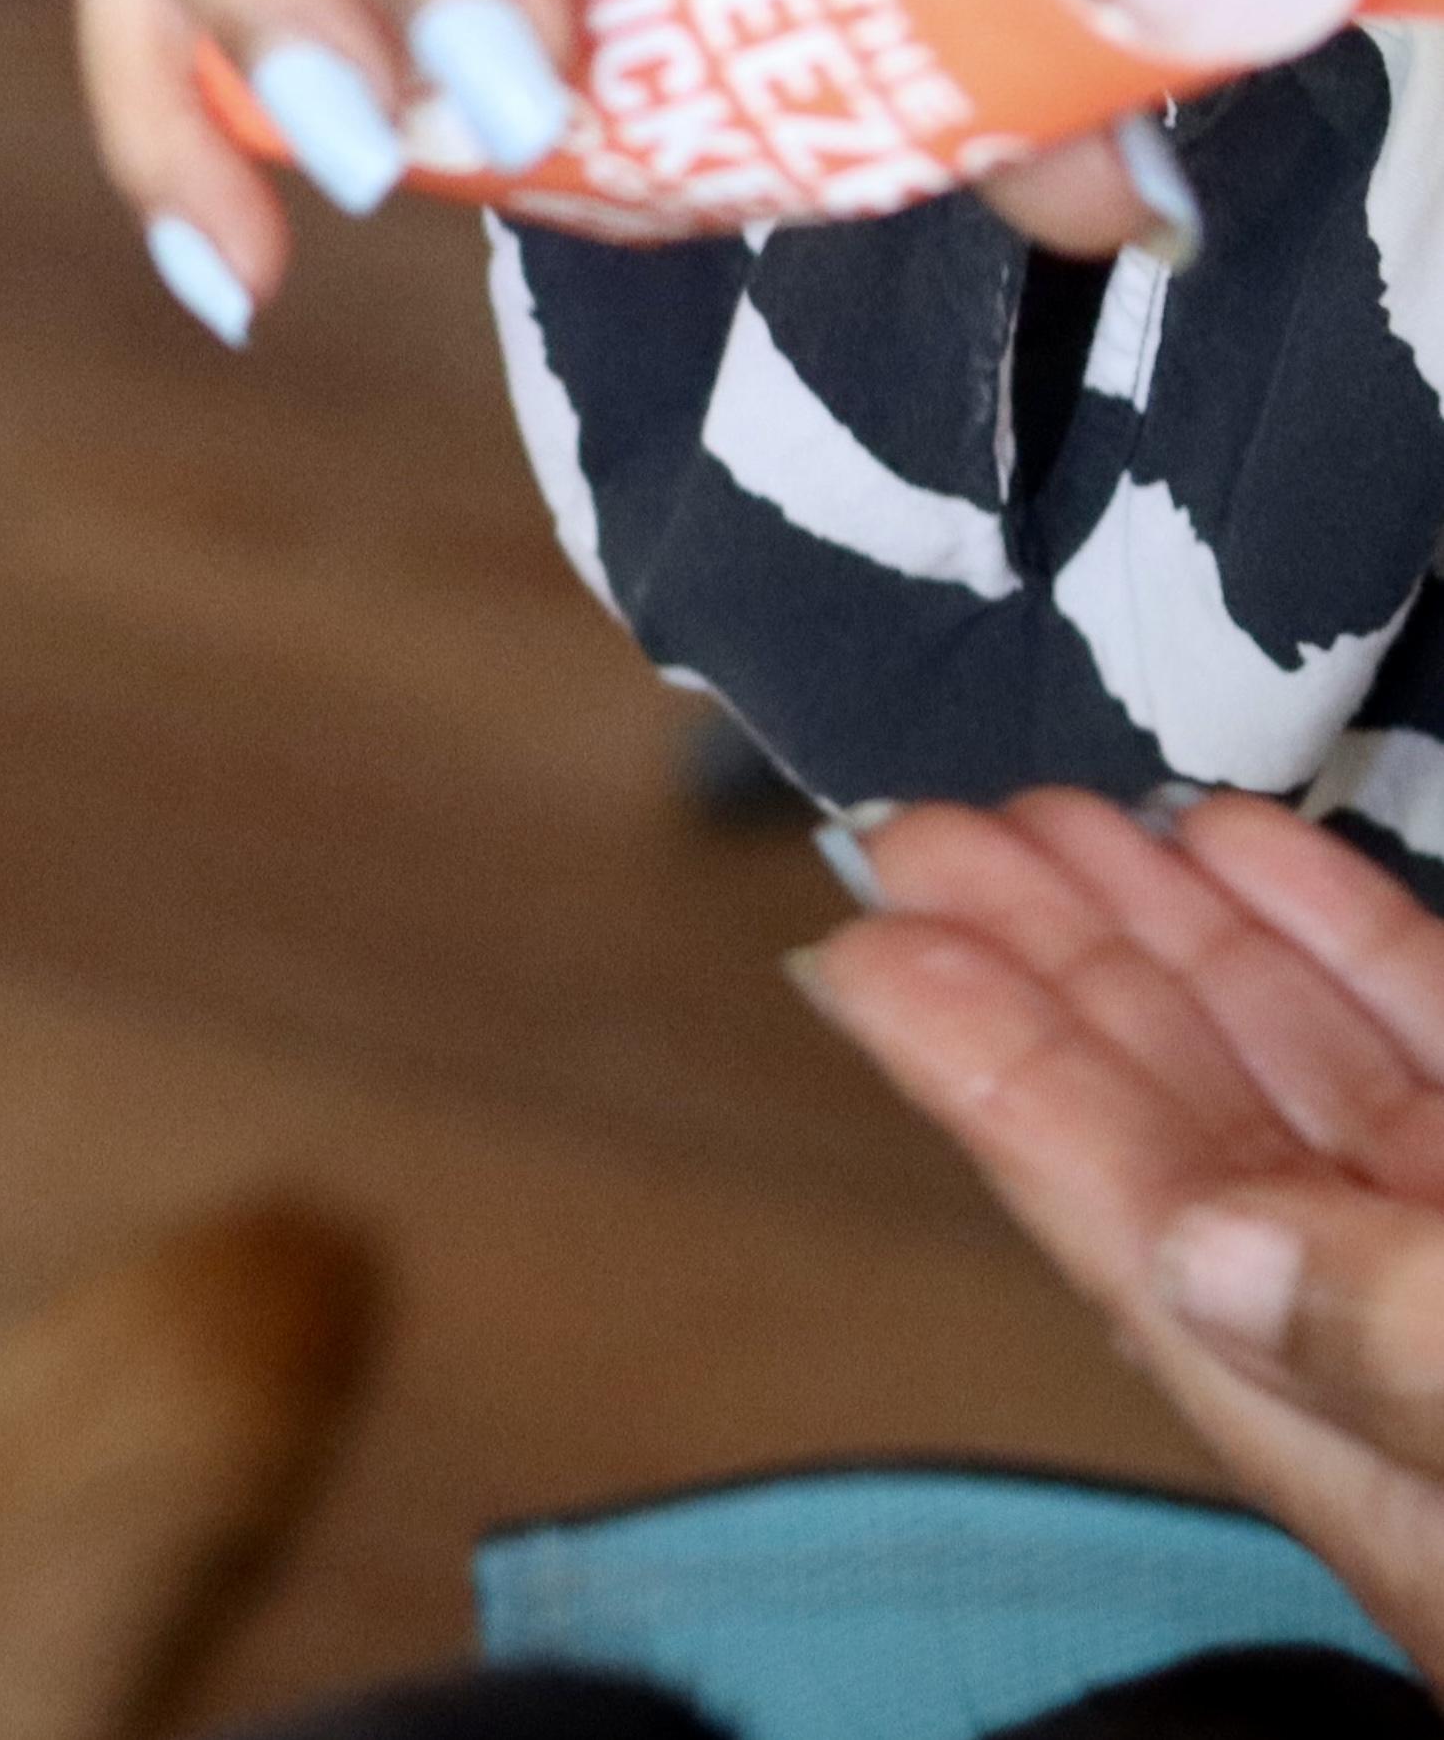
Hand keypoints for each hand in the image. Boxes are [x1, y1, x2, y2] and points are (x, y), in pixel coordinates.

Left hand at [804, 789, 1443, 1668]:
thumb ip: (1401, 1349)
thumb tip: (1201, 1250)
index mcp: (1365, 1439)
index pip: (1124, 1222)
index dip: (987, 1076)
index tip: (860, 950)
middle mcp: (1401, 1339)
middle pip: (1187, 1125)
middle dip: (1049, 971)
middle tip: (924, 835)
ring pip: (1304, 1075)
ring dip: (1177, 938)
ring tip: (1059, 811)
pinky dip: (1351, 950)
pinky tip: (1247, 847)